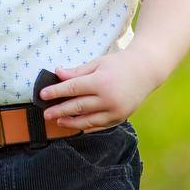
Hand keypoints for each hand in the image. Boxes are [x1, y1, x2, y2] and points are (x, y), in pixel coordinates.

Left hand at [39, 48, 160, 129]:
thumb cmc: (120, 64)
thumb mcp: (98, 63)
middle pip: (77, 107)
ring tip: (58, 121)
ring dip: (70, 122)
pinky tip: (75, 125)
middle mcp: (108, 98)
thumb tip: (58, 73)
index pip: (73, 89)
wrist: (146, 71)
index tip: (43, 95)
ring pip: (87, 120)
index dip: (56, 92)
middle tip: (45, 114)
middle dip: (59, 110)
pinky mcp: (120, 118)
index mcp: (101, 82)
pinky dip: (86, 126)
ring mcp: (115, 111)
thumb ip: (78, 71)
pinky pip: (99, 126)